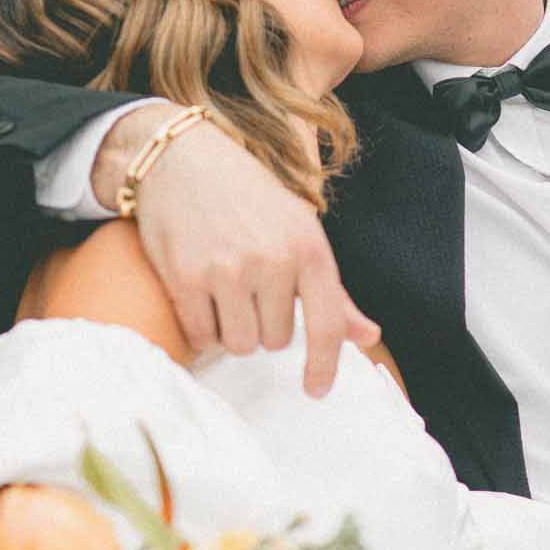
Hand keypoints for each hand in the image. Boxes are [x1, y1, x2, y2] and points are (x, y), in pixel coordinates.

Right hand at [92, 107, 379, 395]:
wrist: (182, 159)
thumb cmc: (247, 199)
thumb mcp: (299, 232)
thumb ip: (332, 292)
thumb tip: (368, 336)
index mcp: (308, 248)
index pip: (326, 324)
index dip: (323, 364)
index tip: (316, 390)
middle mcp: (272, 260)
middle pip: (275, 341)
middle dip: (262, 325)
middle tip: (249, 289)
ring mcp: (227, 269)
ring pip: (238, 344)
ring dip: (231, 331)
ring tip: (224, 293)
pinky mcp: (186, 276)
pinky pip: (201, 336)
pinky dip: (200, 328)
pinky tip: (199, 297)